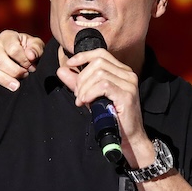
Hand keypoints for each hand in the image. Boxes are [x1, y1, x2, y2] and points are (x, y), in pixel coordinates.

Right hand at [0, 30, 45, 90]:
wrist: (24, 58)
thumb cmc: (30, 51)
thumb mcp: (37, 47)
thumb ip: (36, 49)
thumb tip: (30, 55)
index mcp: (8, 36)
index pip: (12, 48)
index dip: (23, 60)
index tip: (31, 67)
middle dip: (13, 71)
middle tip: (25, 76)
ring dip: (4, 78)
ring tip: (16, 85)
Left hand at [58, 47, 151, 164]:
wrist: (128, 137)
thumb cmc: (111, 117)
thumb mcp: (91, 97)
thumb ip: (77, 83)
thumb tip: (62, 70)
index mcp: (121, 71)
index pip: (100, 53)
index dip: (83, 56)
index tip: (70, 64)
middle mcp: (128, 74)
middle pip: (97, 62)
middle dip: (81, 78)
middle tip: (78, 94)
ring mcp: (129, 83)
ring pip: (99, 74)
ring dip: (84, 88)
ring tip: (82, 100)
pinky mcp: (127, 94)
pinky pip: (103, 86)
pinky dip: (90, 93)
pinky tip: (86, 102)